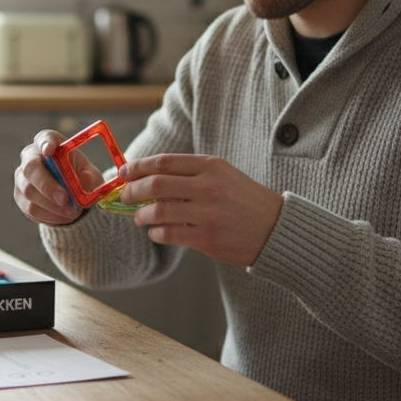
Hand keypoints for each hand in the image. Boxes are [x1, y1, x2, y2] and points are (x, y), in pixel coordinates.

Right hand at [14, 130, 104, 225]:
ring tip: (72, 212)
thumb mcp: (92, 177)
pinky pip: (31, 208)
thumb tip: (85, 180)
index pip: (44, 138)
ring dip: (52, 206)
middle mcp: (31, 158)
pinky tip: (63, 217)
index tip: (50, 151)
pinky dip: (50, 215)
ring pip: (30, 192)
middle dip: (47, 185)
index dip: (45, 143)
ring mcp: (22, 178)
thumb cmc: (81, 178)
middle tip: (64, 199)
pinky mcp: (20, 197)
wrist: (71, 196)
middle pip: (30, 168)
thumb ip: (91, 178)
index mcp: (50, 144)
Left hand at [117, 154, 282, 266]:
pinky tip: (157, 232)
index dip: (138, 167)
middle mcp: (208, 186)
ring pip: (158, 210)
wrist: (276, 228)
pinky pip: (168, 234)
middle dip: (132, 191)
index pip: (163, 162)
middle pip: (155, 184)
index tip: (124, 172)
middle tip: (126, 196)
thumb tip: (147, 178)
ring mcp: (208, 213)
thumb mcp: (222, 175)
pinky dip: (156, 233)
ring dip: (142, 215)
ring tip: (140, 218)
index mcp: (211, 166)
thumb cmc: (244, 201)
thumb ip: (189, 174)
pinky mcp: (207, 238)